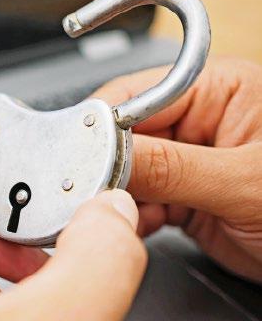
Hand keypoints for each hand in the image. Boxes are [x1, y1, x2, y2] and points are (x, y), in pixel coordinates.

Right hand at [93, 57, 261, 282]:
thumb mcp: (244, 182)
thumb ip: (171, 166)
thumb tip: (105, 153)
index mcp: (217, 91)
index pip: (138, 96)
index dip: (101, 123)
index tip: (75, 154)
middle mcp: (198, 122)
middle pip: (125, 136)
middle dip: (103, 166)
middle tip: (83, 192)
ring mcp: (188, 161)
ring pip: (127, 173)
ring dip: (114, 196)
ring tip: (106, 216)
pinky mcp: (184, 197)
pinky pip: (140, 202)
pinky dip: (128, 218)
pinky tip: (127, 229)